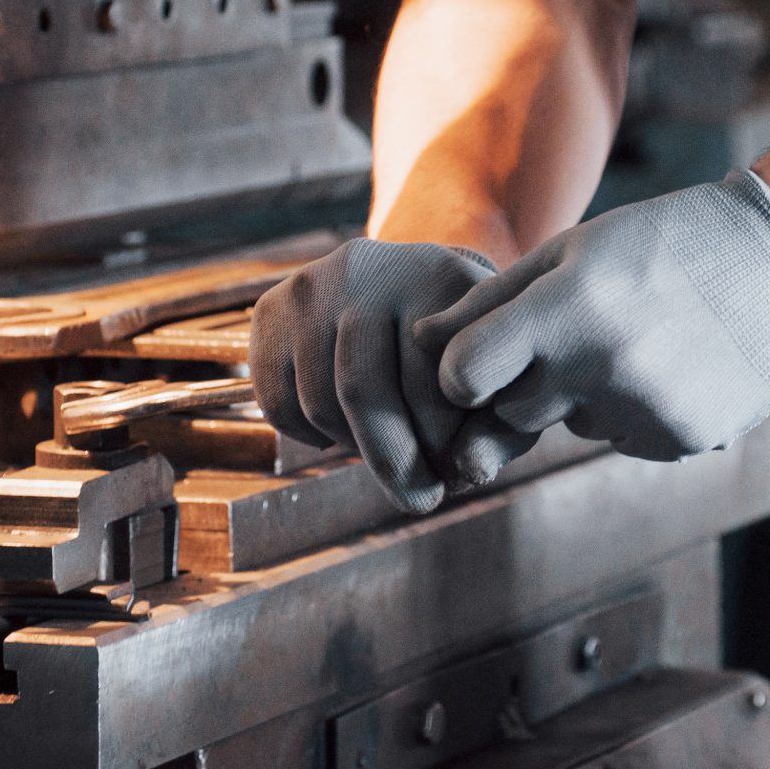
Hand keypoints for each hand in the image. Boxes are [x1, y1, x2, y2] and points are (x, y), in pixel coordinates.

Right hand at [250, 239, 525, 512]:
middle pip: (363, 392)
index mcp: (436, 275)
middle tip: (418, 500)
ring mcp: (313, 284)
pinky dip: (306, 435)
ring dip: (352, 446)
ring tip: (385, 450)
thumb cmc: (460, 345)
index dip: (441, 444)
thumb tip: (465, 474)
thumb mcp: (494, 370)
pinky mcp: (272, 307)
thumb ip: (497, 427)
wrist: (406, 284)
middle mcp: (369, 268)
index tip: (453, 480)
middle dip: (393, 462)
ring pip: (318, 402)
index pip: (428, 379)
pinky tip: (342, 429)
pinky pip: (276, 400)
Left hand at [415, 170, 769, 485]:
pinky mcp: (680, 440)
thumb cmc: (657, 244)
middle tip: (572, 336)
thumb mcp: (570, 252)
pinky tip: (666, 364)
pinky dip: (629, 412)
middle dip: (522, 383)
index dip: (461, 372)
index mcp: (566, 309)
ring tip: (633, 341)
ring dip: (581, 396)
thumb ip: (489, 302)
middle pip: (510, 411)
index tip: (477, 361)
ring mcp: (645, 410)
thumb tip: (417, 340)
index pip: (462, 377)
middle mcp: (602, 367)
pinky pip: (620, 439)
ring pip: (568, 427)